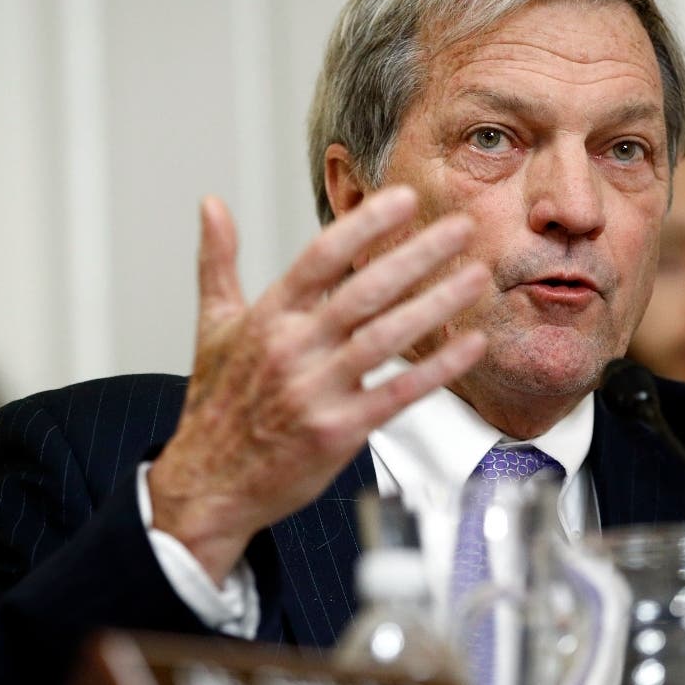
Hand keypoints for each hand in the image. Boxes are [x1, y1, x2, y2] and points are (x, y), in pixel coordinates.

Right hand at [148, 187, 488, 582]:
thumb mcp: (212, 327)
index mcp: (267, 318)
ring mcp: (317, 391)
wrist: (208, 485)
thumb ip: (218, 261)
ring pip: (387, 337)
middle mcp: (293, 349)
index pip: (321, 257)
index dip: (365, 224)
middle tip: (461, 228)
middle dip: (418, 254)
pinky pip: (398, 392)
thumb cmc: (217, 406)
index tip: (405, 199)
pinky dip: (438, 368)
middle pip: (365, 290)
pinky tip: (470, 345)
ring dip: (437, 304)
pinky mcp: (340, 430)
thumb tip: (213, 204)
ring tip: (476, 277)